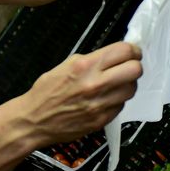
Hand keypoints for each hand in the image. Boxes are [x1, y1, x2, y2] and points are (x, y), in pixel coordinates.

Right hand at [20, 41, 141, 142]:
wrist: (33, 120)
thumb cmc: (47, 91)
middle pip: (135, 70)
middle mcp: (95, 84)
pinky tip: (105, 99)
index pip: (124, 51)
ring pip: (132, 89)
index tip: (132, 52)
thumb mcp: (67, 64)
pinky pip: (121, 106)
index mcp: (85, 65)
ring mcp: (100, 104)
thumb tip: (115, 55)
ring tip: (116, 84)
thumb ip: (93, 59)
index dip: (133, 50)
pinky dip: (117, 101)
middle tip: (128, 67)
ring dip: (127, 85)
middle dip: (134, 66)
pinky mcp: (101, 120)